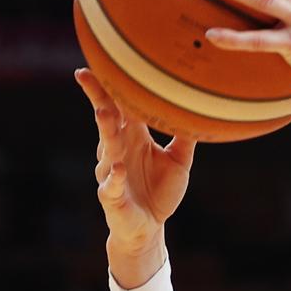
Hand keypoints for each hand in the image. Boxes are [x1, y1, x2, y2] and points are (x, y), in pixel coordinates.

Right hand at [74, 68, 195, 286]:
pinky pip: (111, 186)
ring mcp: (111, 172)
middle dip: (98, 99)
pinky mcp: (112, 196)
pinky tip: (119, 169)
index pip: (119, 105)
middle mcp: (117, 150)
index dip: (108, 86)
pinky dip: (115, 178)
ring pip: (107, 149)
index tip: (100, 62)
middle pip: (106, 120)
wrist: (149, 227)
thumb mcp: (179, 160)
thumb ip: (186, 135)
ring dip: (106, 131)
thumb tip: (202, 107)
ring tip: (105, 114)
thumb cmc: (159, 191)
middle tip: (89, 76)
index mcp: (131, 137)